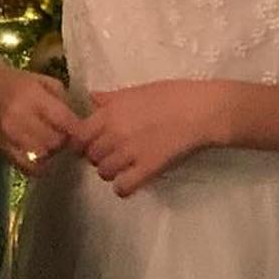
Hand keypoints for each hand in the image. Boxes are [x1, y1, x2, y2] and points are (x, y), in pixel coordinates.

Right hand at [0, 68, 75, 175]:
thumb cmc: (17, 81)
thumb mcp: (44, 81)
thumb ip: (63, 100)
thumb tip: (78, 121)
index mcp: (33, 97)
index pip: (65, 121)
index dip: (78, 129)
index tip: (80, 129)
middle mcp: (20, 118)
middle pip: (56, 141)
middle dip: (63, 139)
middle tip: (62, 133)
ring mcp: (10, 135)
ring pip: (43, 155)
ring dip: (51, 151)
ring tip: (49, 141)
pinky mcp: (2, 148)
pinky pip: (27, 167)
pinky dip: (38, 165)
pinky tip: (40, 155)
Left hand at [77, 78, 226, 195]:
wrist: (200, 110)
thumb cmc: (171, 95)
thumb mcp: (135, 90)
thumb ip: (110, 98)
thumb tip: (92, 99)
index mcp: (109, 112)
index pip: (77, 136)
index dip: (81, 141)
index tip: (90, 142)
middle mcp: (114, 134)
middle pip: (90, 156)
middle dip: (97, 156)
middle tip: (111, 154)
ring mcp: (130, 153)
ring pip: (104, 173)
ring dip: (111, 172)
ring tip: (123, 166)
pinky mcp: (148, 169)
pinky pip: (123, 188)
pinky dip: (124, 187)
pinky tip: (131, 180)